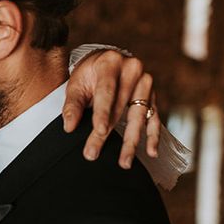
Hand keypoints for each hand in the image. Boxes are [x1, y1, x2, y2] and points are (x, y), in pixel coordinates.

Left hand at [63, 49, 159, 168]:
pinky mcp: (152, 95)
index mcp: (110, 63)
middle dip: (106, 134)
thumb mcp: (76, 84)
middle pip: (120, 107)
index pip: (106, 92)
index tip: (98, 132)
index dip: (103, 113)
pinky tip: (151, 152)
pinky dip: (153, 135)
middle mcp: (132, 69)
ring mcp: (145, 82)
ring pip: (139, 115)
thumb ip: (72, 105)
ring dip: (132, 141)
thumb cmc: (88, 75)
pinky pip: (154, 117)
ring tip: (124, 162)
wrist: (106, 61)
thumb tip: (69, 127)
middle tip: (93, 154)